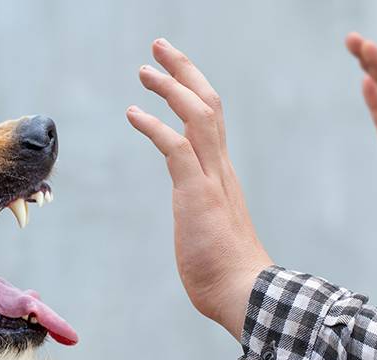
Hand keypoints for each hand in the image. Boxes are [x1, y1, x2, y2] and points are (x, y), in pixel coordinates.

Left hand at [126, 38, 271, 339]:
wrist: (244, 293)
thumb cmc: (226, 271)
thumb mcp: (211, 231)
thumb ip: (204, 214)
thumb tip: (197, 221)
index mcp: (222, 175)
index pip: (211, 120)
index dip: (192, 91)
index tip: (174, 74)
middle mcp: (220, 168)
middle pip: (207, 104)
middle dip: (184, 71)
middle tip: (160, 48)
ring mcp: (211, 179)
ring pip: (197, 115)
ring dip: (171, 87)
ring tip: (145, 69)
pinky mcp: (196, 193)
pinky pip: (175, 147)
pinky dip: (154, 126)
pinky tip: (133, 112)